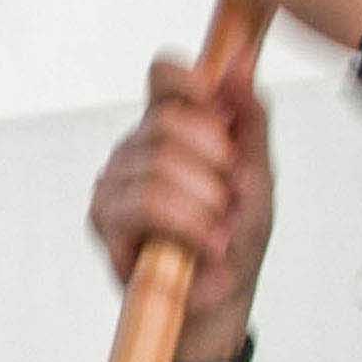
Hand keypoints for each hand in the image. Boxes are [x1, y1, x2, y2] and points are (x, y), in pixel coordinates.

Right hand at [87, 57, 278, 361]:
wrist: (223, 299)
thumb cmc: (235, 237)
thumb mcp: (257, 175)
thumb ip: (250, 119)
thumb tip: (240, 62)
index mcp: (170, 128)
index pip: (162, 76)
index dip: (188, 79)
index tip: (214, 103)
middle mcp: (135, 147)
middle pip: (168, 119)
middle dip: (214, 162)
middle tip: (229, 198)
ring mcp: (114, 181)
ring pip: (160, 164)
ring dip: (206, 204)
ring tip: (220, 232)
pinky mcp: (104, 218)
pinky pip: (146, 202)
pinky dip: (189, 226)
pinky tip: (206, 245)